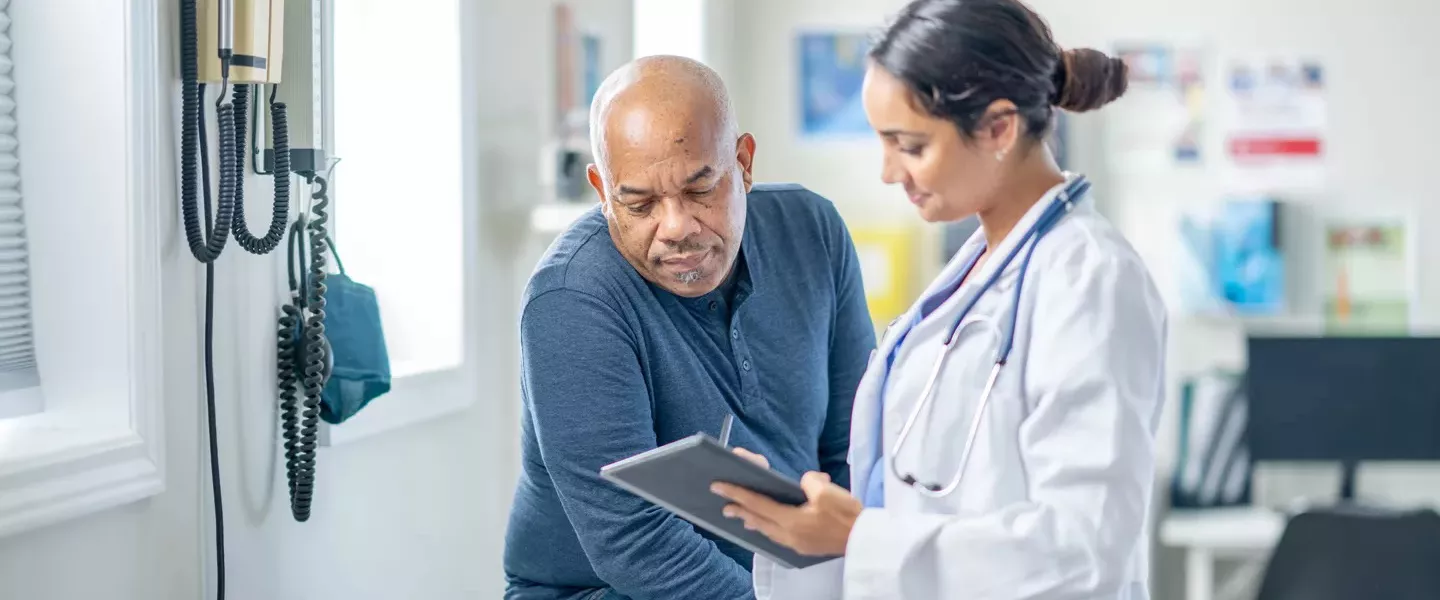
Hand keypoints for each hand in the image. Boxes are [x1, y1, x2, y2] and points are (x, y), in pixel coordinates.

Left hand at [712, 449, 861, 556]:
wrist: (866, 541)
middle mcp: (789, 535)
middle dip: (740, 511)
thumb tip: (804, 482)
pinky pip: (778, 537)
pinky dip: (768, 528)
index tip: (719, 486)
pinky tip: (768, 525)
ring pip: (767, 531)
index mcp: (791, 520)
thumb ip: (809, 481)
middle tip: (724, 505)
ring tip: (742, 515)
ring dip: (753, 521)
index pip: (757, 504)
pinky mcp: (805, 547)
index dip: (737, 493)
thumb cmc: (848, 517)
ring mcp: (796, 543)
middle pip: (758, 521)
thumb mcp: (828, 491)